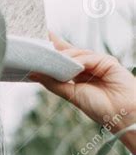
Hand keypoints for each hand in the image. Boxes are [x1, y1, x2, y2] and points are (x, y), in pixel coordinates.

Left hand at [29, 32, 135, 153]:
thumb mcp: (71, 95)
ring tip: (49, 58)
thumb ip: (53, 83)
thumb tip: (33, 73)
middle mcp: (87, 66)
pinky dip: (78, 60)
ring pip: (77, 54)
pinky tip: (68, 63)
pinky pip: (89, 57)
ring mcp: (98, 62)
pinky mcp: (107, 61)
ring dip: (63, 57)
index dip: (50, 51)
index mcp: (78, 75)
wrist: (120, 114)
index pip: (62, 59)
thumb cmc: (99, 108)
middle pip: (68, 52)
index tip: (34, 43)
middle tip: (37, 40)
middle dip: (53, 47)